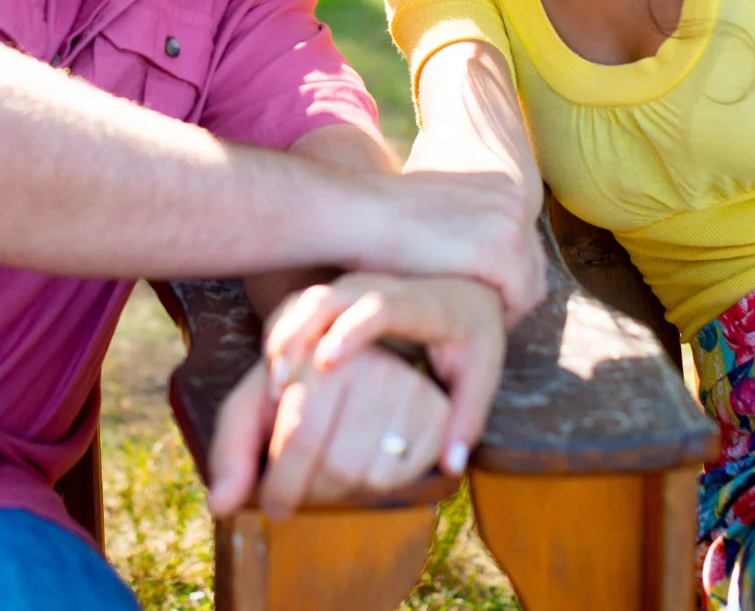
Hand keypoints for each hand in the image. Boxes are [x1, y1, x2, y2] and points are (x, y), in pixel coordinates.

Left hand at [208, 347, 448, 518]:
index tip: (271, 504)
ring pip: (363, 476)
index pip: (299, 434)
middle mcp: (368, 363)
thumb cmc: (299, 400)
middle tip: (293, 499)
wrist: (369, 380)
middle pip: (334, 463)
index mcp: (319, 354)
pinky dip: (372, 489)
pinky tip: (360, 469)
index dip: (281, 483)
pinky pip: (396, 479)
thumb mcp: (257, 410)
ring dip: (338, 493)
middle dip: (309, 492)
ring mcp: (406, 388)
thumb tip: (220, 506)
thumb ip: (231, 452)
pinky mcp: (434, 416)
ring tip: (325, 475)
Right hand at [263, 273, 504, 477]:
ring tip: (273, 385)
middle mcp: (381, 288)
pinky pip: (297, 309)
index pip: (382, 308)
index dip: (354, 329)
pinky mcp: (337, 297)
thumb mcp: (482, 373)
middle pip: (329, 299)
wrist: (465, 291)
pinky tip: (272, 375)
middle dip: (300, 336)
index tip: (328, 361)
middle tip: (283, 384)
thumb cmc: (472, 336)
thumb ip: (468, 417)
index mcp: (421, 306)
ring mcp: (354, 289)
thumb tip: (451, 465)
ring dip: (284, 338)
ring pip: (306, 301)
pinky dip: (280, 336)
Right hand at [363, 169, 545, 325]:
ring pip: (530, 286)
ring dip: (503, 309)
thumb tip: (469, 252)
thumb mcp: (438, 214)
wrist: (358, 214)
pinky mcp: (501, 251)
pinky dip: (498, 317)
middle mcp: (516, 198)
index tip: (472, 297)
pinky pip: (519, 299)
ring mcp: (512, 224)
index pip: (525, 245)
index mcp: (503, 184)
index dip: (503, 278)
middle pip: (534, 266)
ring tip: (468, 324)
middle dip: (508, 295)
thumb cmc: (383, 221)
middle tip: (474, 318)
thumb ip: (463, 228)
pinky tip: (466, 323)